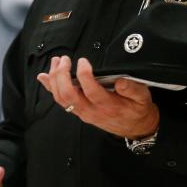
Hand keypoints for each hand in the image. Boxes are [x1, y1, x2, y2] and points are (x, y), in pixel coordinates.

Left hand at [36, 56, 158, 138]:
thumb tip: (121, 81)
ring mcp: (82, 112)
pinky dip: (50, 88)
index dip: (84, 75)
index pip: (91, 91)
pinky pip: (60, 100)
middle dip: (62, 76)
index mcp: (108, 106)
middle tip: (65, 59)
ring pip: (61, 98)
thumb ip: (133, 89)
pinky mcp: (78, 111)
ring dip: (55, 79)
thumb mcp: (143, 98)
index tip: (83, 60)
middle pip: (68, 95)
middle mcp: (91, 111)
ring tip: (56, 61)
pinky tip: (43, 77)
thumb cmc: (137, 110)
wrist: (135, 127)